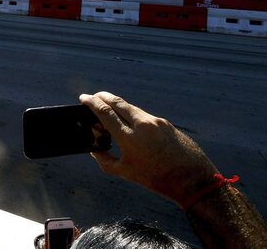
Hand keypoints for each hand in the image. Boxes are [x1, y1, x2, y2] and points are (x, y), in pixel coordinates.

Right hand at [80, 91, 217, 207]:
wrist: (193, 180)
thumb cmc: (157, 179)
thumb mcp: (126, 173)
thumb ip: (105, 160)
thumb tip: (94, 150)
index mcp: (129, 138)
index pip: (105, 112)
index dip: (92, 103)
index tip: (83, 98)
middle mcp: (142, 125)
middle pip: (118, 102)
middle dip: (103, 97)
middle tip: (94, 97)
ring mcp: (156, 122)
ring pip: (131, 107)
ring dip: (118, 106)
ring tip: (110, 110)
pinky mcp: (166, 123)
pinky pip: (144, 115)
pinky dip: (133, 115)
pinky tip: (130, 123)